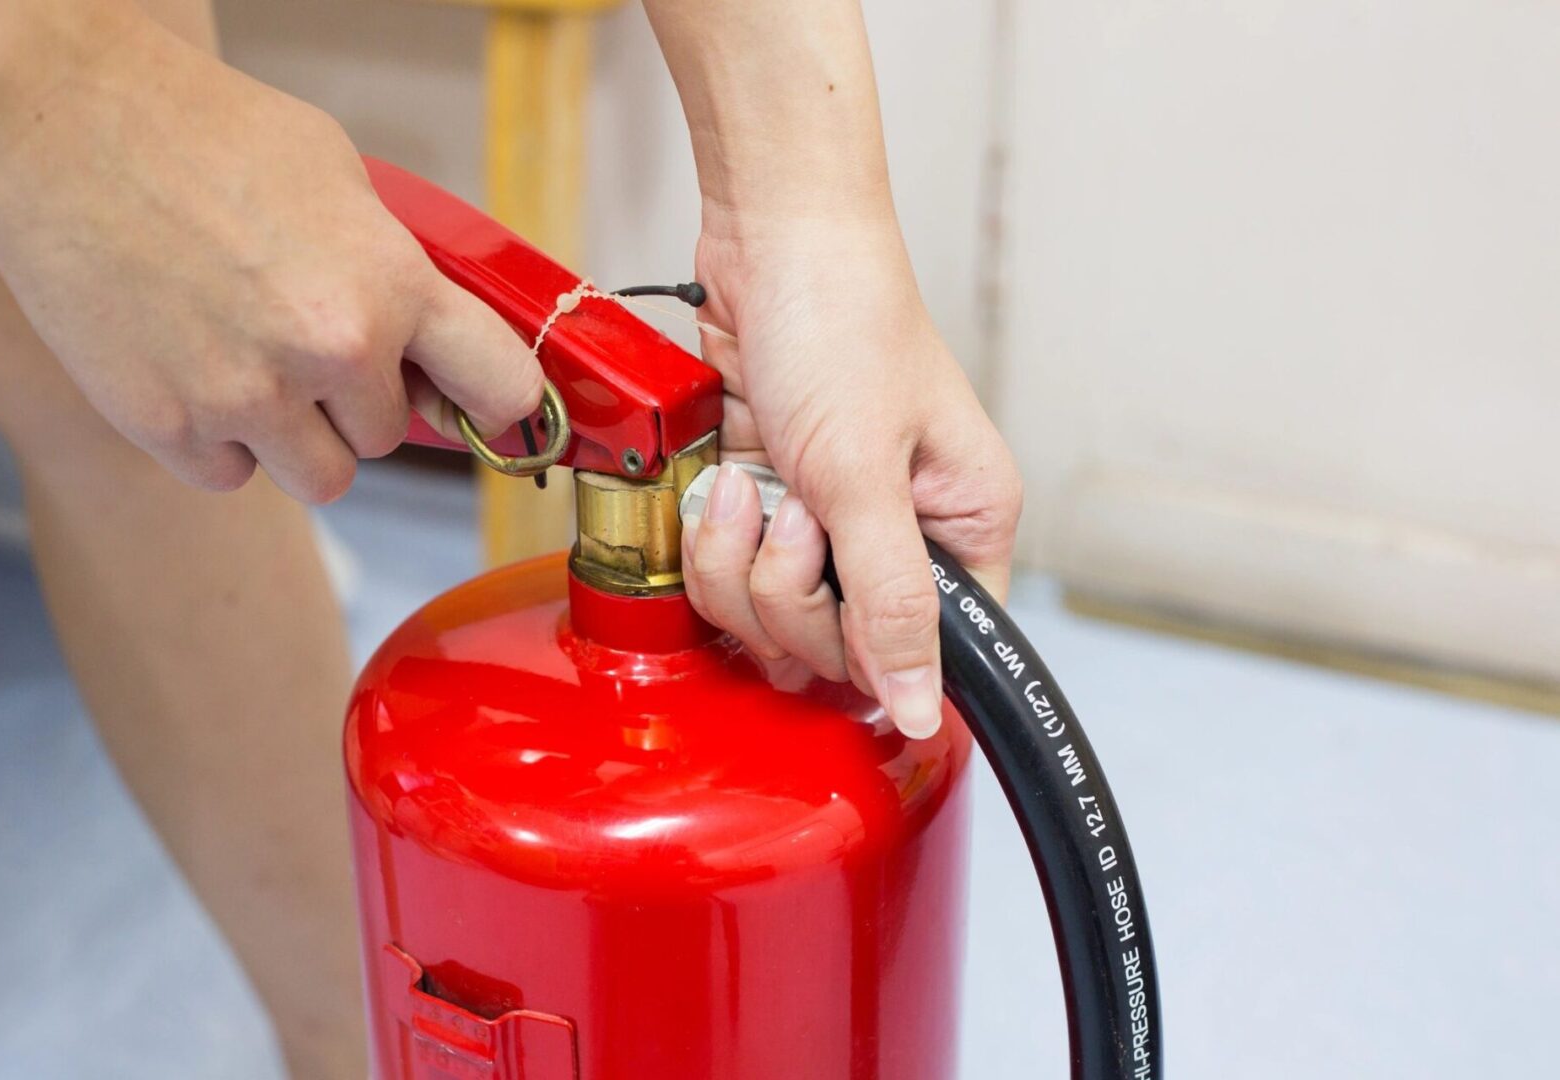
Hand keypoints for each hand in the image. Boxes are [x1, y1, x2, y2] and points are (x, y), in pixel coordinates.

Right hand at [0, 6, 539, 502]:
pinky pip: (231, 477)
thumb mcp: (340, 177)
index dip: (502, 406)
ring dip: (298, 438)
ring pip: (321, 478)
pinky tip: (194, 374)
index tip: (494, 415)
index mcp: (390, 285)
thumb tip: (430, 341)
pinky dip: (220, 444)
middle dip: (356, 399)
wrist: (58, 115)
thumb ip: (394, 271)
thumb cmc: (200, 131)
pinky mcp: (166, 424)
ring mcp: (246, 396)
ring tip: (253, 364)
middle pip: (386, 436)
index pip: (501, 387)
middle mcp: (330, 352)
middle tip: (303, 340)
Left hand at [681, 220, 1022, 737]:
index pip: (935, 651)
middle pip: (838, 649)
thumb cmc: (841, 321)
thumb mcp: (865, 473)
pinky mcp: (767, 507)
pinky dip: (710, 538)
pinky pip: (727, 576)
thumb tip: (920, 707)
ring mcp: (826, 525)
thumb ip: (892, 601)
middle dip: (787, 590)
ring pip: (771, 620)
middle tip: (792, 513)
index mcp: (963, 526)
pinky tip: (721, 478)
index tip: (832, 609)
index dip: (873, 652)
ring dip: (738, 560)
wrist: (765, 238)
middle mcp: (903, 535)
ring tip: (750, 482)